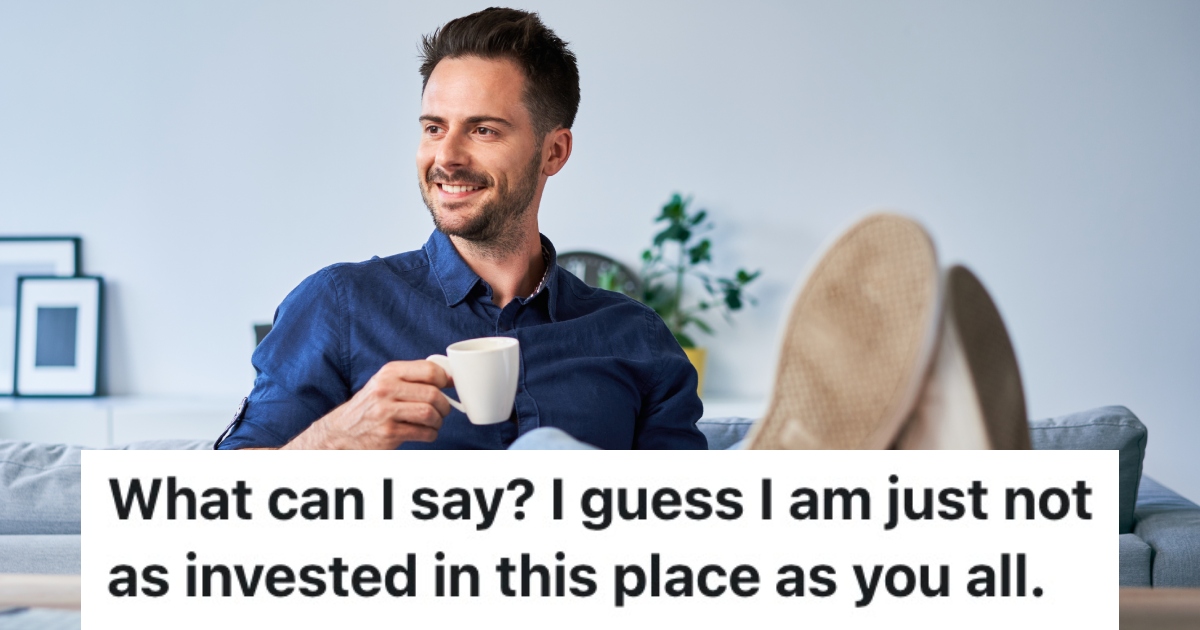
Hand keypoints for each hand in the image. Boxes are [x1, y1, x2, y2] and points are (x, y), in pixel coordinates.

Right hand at [283, 360, 452, 449]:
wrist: (343, 431)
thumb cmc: (371, 406)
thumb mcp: (386, 382)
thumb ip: (413, 377)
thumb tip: (450, 376)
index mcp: (390, 372)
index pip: (430, 370)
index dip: (446, 380)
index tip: (450, 387)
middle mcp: (386, 388)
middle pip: (434, 394)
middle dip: (445, 406)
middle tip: (442, 410)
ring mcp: (386, 411)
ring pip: (431, 414)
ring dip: (438, 421)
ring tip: (433, 423)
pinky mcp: (389, 432)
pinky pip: (424, 433)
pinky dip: (431, 434)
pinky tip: (424, 432)